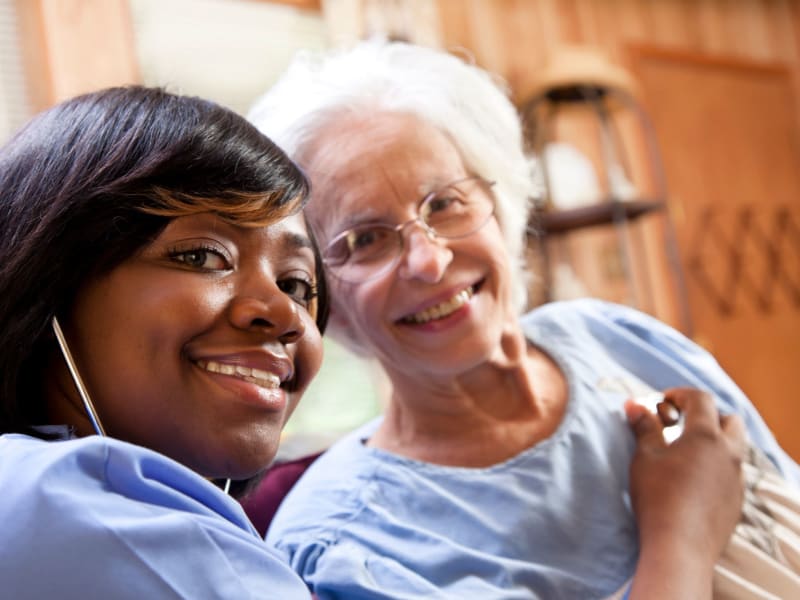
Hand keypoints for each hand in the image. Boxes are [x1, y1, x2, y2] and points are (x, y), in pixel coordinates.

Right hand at [624, 387, 745, 598]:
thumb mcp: (645, 457)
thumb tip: (635, 405)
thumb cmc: (658, 497)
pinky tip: (693, 479)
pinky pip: (732, 472)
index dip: (680, 394)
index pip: (701, 399)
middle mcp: (729, 453)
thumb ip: (644, 427)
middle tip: (680, 424)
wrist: (679, 547)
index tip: (662, 402)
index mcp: (706, 436)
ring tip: (686, 452)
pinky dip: (716, 465)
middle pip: (729, 420)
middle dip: (706, 415)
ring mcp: (736, 478)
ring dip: (714, 441)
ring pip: (734, 447)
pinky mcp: (736, 500)